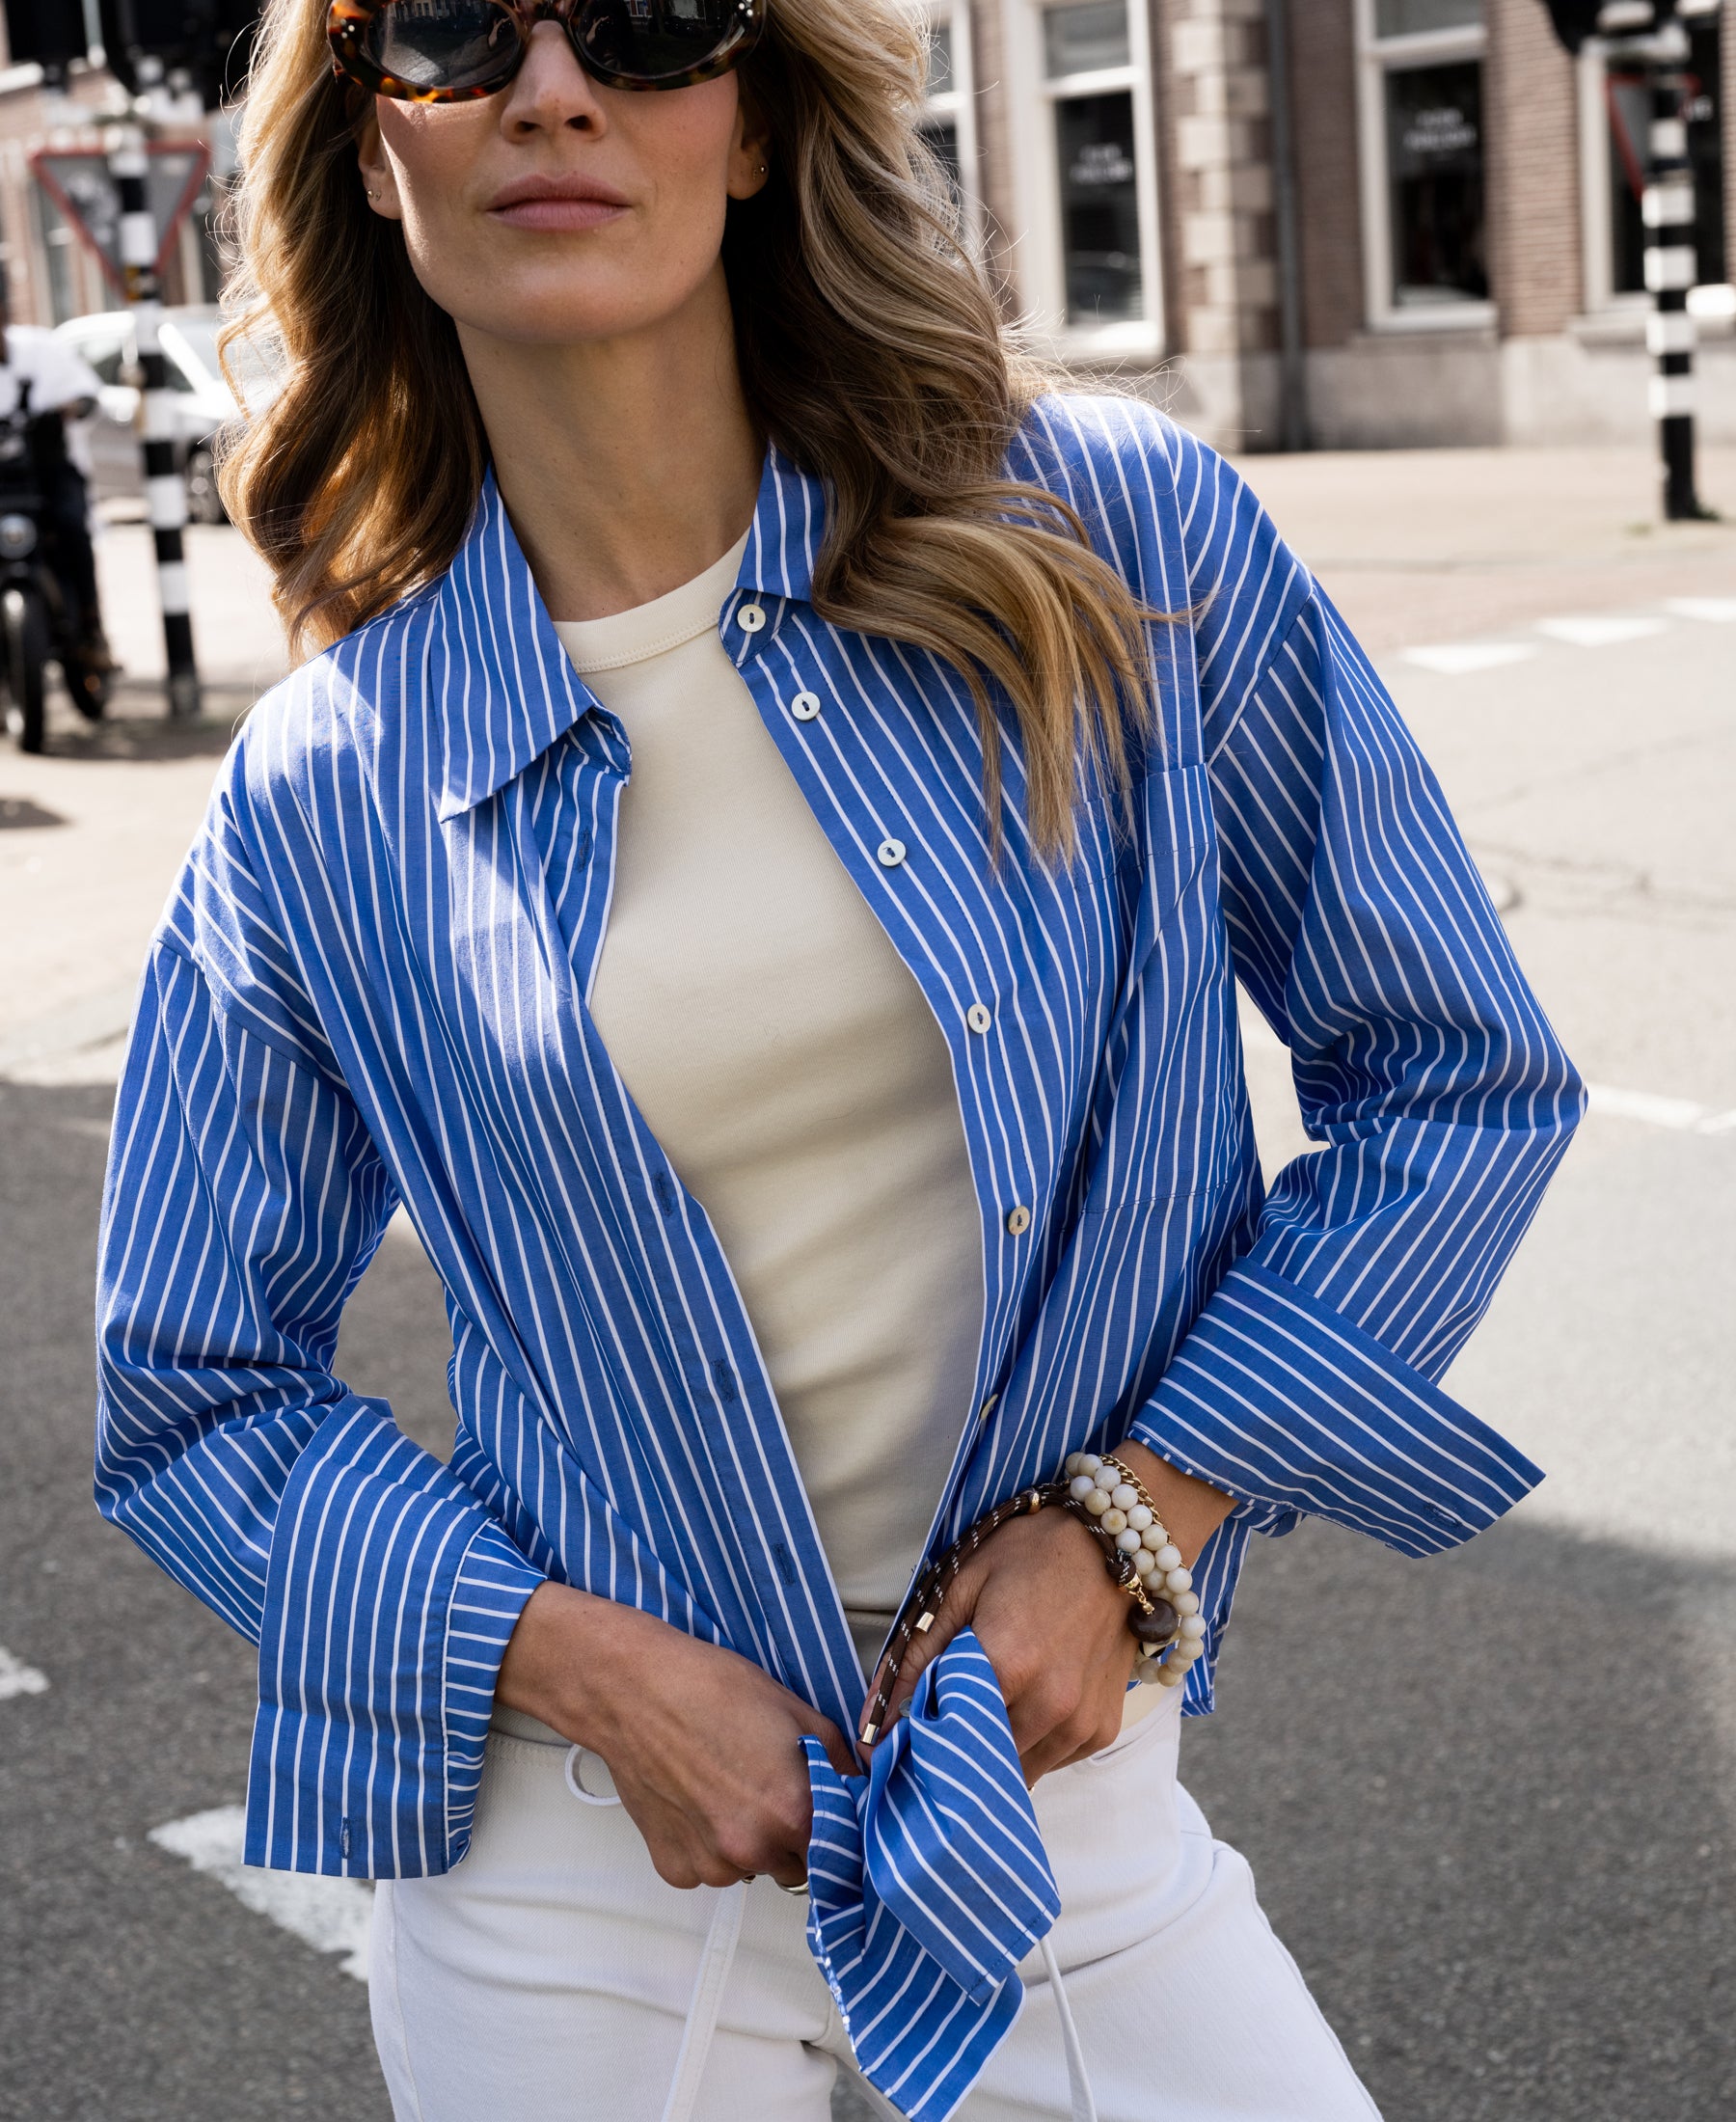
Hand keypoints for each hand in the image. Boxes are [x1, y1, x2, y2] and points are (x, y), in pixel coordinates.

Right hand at [497, 1582, 857, 1889]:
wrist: (634, 1691)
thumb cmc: (709, 1690)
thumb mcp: (794, 1710)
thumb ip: (839, 1759)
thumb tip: (862, 1784)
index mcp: (792, 1811)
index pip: (839, 1853)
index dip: (834, 1831)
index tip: (826, 1817)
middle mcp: (752, 1849)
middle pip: (795, 1867)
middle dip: (791, 1837)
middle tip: (768, 1788)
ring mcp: (710, 1863)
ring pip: (749, 1870)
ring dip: (747, 1843)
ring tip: (725, 1786)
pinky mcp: (673, 1867)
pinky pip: (707, 1869)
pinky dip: (707, 1845)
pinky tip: (696, 1799)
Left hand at [864, 1444, 1235, 1785]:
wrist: (1114, 1546)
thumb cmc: (1031, 1556)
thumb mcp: (962, 1588)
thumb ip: (918, 1658)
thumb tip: (874, 1722)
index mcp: (1006, 1666)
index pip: (943, 1740)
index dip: (913, 1747)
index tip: (892, 1748)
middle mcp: (1049, 1706)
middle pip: (978, 1767)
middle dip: (949, 1758)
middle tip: (932, 1735)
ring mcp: (1080, 1724)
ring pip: (1015, 1774)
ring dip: (990, 1757)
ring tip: (978, 1717)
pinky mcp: (1101, 1731)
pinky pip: (1050, 1761)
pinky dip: (1027, 1747)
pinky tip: (1021, 1708)